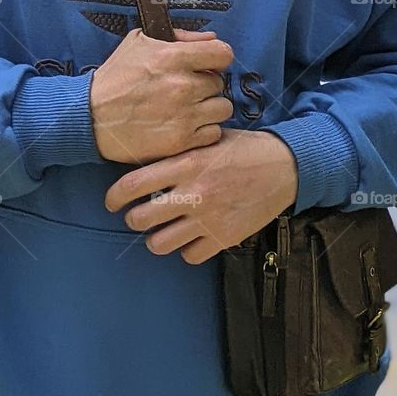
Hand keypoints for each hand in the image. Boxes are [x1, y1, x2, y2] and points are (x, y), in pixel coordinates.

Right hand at [89, 27, 234, 164]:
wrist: (91, 116)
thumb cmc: (115, 78)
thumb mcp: (139, 43)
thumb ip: (179, 37)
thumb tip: (210, 37)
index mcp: (173, 57)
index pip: (223, 53)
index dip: (217, 58)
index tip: (207, 64)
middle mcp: (183, 86)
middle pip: (220, 83)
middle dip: (206, 85)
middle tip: (188, 90)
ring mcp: (184, 115)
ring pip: (222, 109)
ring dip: (209, 109)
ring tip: (189, 109)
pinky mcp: (180, 141)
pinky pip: (213, 133)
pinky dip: (203, 131)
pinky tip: (186, 126)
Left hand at [103, 128, 298, 264]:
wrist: (285, 166)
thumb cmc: (244, 149)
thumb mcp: (209, 140)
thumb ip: (179, 153)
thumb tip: (146, 163)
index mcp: (186, 163)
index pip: (133, 185)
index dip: (113, 197)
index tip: (111, 202)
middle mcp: (193, 193)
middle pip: (139, 219)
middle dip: (133, 219)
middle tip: (139, 216)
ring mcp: (208, 218)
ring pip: (159, 244)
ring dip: (157, 238)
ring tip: (164, 230)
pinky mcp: (224, 237)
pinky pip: (189, 256)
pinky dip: (187, 249)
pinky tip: (193, 237)